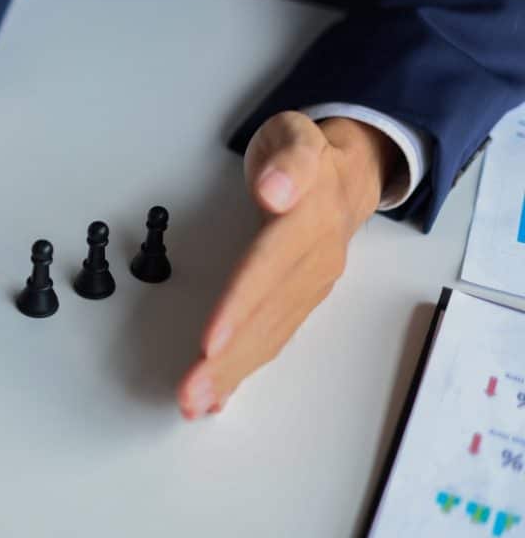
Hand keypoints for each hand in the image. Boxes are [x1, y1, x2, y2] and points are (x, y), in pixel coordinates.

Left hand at [177, 112, 398, 417]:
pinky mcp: (303, 300)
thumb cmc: (303, 152)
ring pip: (269, 336)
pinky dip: (246, 369)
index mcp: (308, 220)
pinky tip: (220, 395)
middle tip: (191, 393)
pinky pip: (274, 338)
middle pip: (266, 315)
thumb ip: (288, 158)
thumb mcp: (295, 134)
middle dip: (229, 359)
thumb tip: (276, 188)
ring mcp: (312, 285)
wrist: (347, 172)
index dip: (240, 306)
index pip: (268, 267)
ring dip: (233, 374)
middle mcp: (314, 260)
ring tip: (196, 404)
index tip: (212, 341)